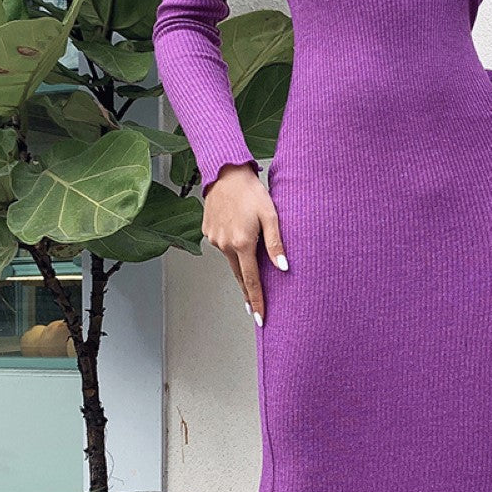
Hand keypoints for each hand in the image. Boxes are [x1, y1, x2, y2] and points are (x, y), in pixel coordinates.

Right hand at [201, 162, 287, 326]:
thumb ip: (276, 243)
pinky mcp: (208, 231)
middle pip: (239, 276)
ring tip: (252, 270)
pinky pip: (223, 246)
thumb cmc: (252, 191)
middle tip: (255, 310)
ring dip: (241, 266)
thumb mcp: (271, 215)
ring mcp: (214, 239)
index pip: (251, 281)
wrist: (225, 172)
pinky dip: (232, 248)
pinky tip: (238, 238)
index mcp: (242, 243)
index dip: (256, 301)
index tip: (260, 318)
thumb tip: (283, 268)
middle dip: (248, 294)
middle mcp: (225, 245)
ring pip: (231, 260)